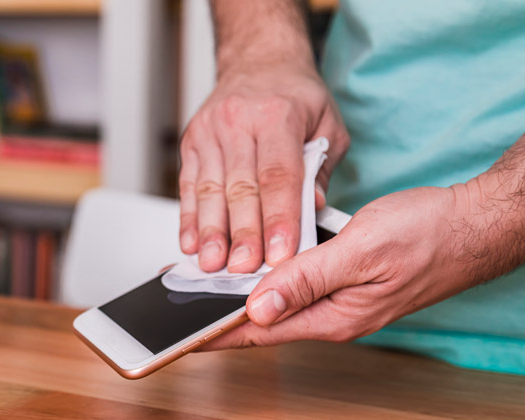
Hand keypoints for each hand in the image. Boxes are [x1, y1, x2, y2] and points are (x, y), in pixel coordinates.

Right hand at [178, 60, 348, 273]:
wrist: (258, 62)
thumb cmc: (296, 97)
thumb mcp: (328, 126)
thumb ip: (320, 170)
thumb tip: (312, 211)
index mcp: (277, 116)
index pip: (278, 176)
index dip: (278, 219)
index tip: (281, 255)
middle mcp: (237, 122)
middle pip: (239, 188)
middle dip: (242, 234)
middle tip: (244, 270)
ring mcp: (209, 132)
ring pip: (209, 190)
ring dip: (211, 232)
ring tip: (213, 265)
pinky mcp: (191, 143)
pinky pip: (188, 185)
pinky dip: (188, 217)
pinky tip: (190, 244)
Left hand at [202, 185, 488, 349]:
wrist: (473, 224)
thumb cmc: (427, 235)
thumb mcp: (361, 252)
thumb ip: (307, 280)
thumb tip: (258, 307)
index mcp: (334, 316)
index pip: (260, 332)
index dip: (217, 332)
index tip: (182, 333)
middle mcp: (334, 314)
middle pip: (265, 319)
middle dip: (224, 312)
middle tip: (185, 300)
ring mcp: (340, 299)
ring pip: (281, 299)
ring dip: (247, 292)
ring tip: (210, 283)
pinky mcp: (346, 282)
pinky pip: (300, 282)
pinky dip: (275, 274)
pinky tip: (260, 262)